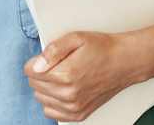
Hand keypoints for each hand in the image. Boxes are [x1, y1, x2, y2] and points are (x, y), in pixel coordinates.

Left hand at [23, 31, 139, 122]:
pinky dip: (52, 102)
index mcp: (65, 75)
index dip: (36, 61)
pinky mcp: (79, 114)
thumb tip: (36, 65)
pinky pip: (51, 112)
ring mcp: (74, 107)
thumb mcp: (76, 38)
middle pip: (34, 85)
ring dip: (46, 87)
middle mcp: (68, 94)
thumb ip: (53, 50)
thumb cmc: (102, 49)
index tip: (48, 57)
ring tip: (62, 75)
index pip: (29, 71)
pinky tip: (62, 90)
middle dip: (40, 73)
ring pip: (41, 98)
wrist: (124, 63)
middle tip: (58, 64)